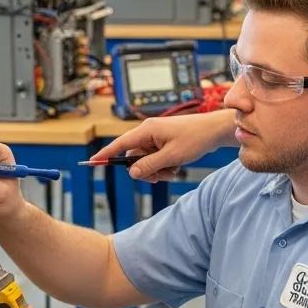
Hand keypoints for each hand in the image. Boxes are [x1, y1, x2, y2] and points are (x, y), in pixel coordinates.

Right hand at [90, 110, 235, 181]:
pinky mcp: (165, 142)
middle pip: (134, 157)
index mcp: (147, 130)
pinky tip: (177, 166)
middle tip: (160, 177)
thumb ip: (149, 165)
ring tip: (173, 170)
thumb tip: (131, 172)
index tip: (92, 162)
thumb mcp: (171, 156)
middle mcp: (149, 132)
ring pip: (146, 161)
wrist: (215, 131)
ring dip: (157, 170)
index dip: (106, 154)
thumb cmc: (195, 139)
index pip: (120, 144)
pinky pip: (156, 159)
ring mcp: (157, 137)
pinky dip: (164, 166)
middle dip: (145, 170)